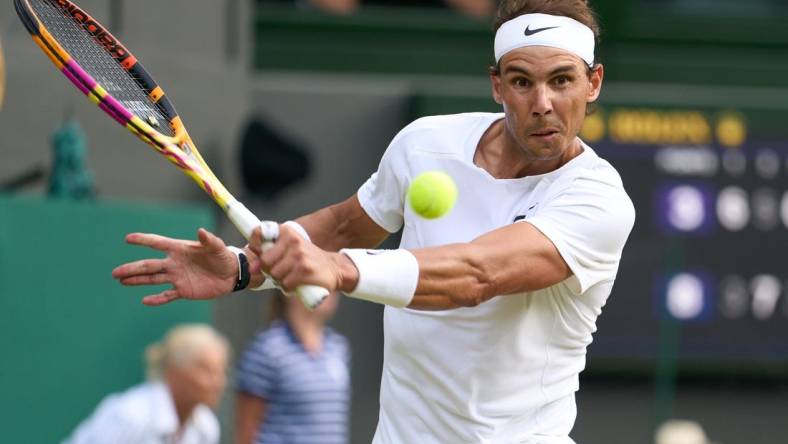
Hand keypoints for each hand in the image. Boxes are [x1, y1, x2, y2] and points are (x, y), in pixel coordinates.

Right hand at [112, 228, 237, 305]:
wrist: (231, 274)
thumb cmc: (223, 256)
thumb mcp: (217, 247)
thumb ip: (209, 240)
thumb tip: (201, 231)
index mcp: (180, 249)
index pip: (158, 243)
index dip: (144, 240)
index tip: (128, 238)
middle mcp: (174, 263)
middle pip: (149, 265)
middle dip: (132, 268)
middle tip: (115, 272)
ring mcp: (177, 277)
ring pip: (153, 279)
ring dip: (137, 280)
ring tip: (121, 281)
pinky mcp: (183, 290)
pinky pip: (167, 295)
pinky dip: (157, 299)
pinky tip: (145, 300)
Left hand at [249, 224, 356, 293]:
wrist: (334, 268)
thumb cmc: (306, 260)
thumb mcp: (289, 249)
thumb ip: (268, 255)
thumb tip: (252, 269)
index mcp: (286, 232)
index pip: (258, 234)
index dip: (255, 248)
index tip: (260, 257)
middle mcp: (293, 240)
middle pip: (265, 262)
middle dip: (270, 271)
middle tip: (282, 271)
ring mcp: (299, 255)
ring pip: (275, 275)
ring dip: (281, 281)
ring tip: (292, 277)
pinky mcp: (305, 270)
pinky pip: (285, 284)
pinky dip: (289, 288)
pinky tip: (298, 284)